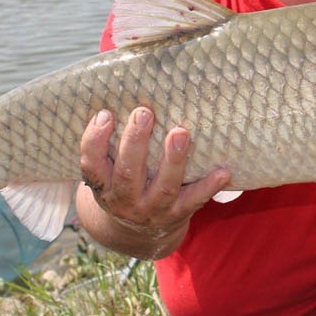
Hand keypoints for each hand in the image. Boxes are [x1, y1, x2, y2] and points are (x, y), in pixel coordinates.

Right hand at [77, 107, 230, 257]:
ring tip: (180, 133)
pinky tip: (224, 171)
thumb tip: (124, 82)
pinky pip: (194, 201)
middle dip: (135, 142)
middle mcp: (124, 200)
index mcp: (103, 185)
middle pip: (128, 174)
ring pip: (163, 187)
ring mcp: (152, 209)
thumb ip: (112, 140)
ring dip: (173, 160)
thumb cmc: (124, 183)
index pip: (91, 164)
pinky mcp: (177, 214)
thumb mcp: (109, 169)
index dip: (94, 140)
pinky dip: (209, 186)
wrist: (138, 232)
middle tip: (143, 113)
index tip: (106, 114)